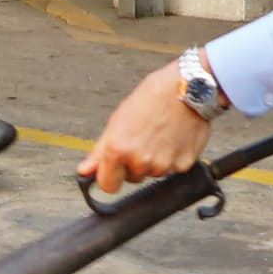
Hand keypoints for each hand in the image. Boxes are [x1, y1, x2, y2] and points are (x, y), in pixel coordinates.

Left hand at [83, 59, 215, 190]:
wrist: (187, 88)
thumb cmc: (153, 98)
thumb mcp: (118, 120)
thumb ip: (99, 152)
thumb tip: (85, 172)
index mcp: (119, 150)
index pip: (107, 186)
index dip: (110, 177)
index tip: (114, 169)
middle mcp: (140, 161)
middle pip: (133, 178)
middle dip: (134, 164)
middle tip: (142, 138)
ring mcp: (163, 165)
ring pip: (153, 173)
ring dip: (154, 160)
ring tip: (159, 135)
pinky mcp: (183, 165)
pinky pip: (173, 170)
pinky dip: (173, 158)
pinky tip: (173, 138)